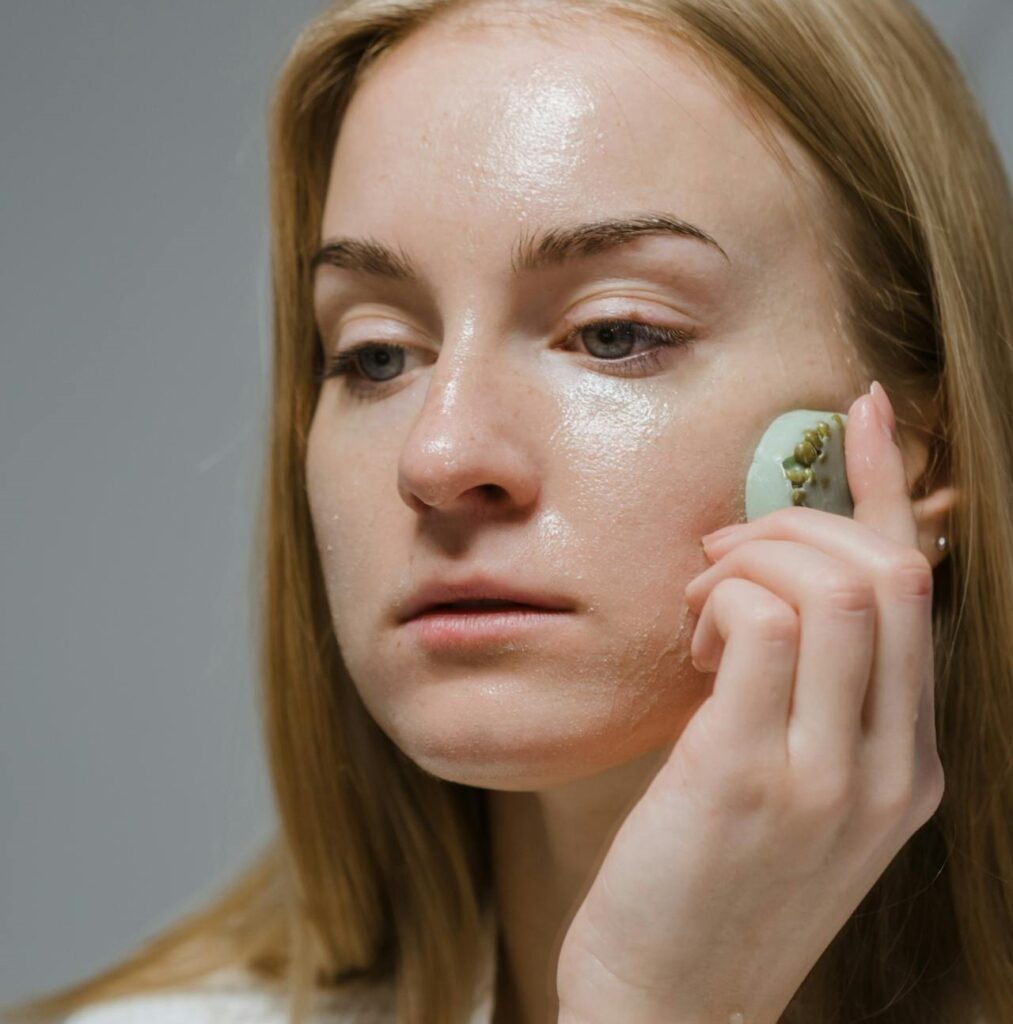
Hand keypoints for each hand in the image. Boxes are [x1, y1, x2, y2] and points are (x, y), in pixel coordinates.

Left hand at [555, 385, 944, 1023]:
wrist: (671, 1005)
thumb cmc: (715, 884)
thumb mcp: (794, 791)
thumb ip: (811, 697)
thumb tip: (778, 584)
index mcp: (908, 766)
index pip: (915, 593)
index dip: (886, 488)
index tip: (864, 414)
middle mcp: (887, 766)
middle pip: (884, 572)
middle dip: (795, 520)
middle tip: (727, 549)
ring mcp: (826, 774)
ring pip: (826, 583)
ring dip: (747, 558)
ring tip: (700, 603)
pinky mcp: (746, 775)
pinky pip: (756, 622)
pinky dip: (717, 598)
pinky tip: (686, 637)